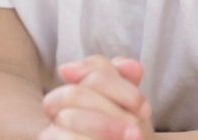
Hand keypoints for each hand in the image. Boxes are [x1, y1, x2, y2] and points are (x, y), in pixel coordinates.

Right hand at [40, 56, 154, 139]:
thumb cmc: (128, 139)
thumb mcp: (132, 111)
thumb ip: (127, 84)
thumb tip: (130, 66)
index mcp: (77, 94)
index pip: (90, 73)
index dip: (120, 87)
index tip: (145, 110)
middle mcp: (58, 113)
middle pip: (74, 94)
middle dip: (111, 109)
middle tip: (138, 129)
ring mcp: (52, 134)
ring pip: (67, 118)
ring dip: (105, 127)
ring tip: (133, 139)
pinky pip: (62, 137)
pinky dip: (90, 139)